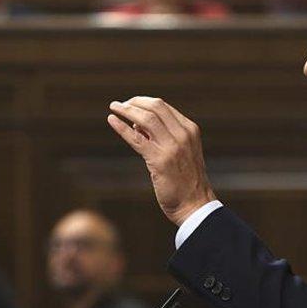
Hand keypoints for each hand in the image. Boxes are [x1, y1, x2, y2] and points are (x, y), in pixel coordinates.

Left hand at [107, 97, 216, 226]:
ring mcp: (172, 147)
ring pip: (145, 119)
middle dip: (134, 102)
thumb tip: (137, 125)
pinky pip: (136, 139)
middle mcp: (182, 135)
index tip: (131, 105)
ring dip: (126, 110)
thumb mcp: (181, 153)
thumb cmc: (186, 182)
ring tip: (114, 107)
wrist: (195, 205)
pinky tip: (111, 120)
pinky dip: (121, 128)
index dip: (144, 103)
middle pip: (155, 107)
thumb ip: (164, 137)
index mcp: (190, 130)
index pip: (164, 107)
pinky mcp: (159, 160)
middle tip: (120, 104)